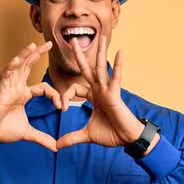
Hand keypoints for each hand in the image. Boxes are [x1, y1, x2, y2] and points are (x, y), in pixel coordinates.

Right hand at [0, 42, 60, 151]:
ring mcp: (8, 88)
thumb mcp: (28, 133)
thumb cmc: (2, 130)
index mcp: (23, 95)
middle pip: (28, 66)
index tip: (61, 107)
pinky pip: (6, 76)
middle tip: (48, 42)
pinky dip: (11, 67)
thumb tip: (56, 147)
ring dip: (25, 55)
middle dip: (38, 55)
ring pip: (17, 67)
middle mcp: (16, 88)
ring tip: (33, 45)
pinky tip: (18, 59)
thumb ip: (42, 138)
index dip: (55, 95)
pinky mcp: (0, 92)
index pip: (43, 88)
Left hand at [56, 35, 144, 149]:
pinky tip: (120, 52)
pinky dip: (118, 65)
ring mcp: (108, 90)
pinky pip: (116, 77)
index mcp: (93, 97)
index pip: (74, 89)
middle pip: (87, 69)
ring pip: (101, 68)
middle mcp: (99, 90)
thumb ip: (71, 138)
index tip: (62, 109)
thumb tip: (57, 146)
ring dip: (100, 52)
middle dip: (79, 55)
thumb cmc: (111, 134)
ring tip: (101, 37)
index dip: (66, 96)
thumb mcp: (86, 135)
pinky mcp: (115, 94)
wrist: (126, 140)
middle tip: (72, 40)